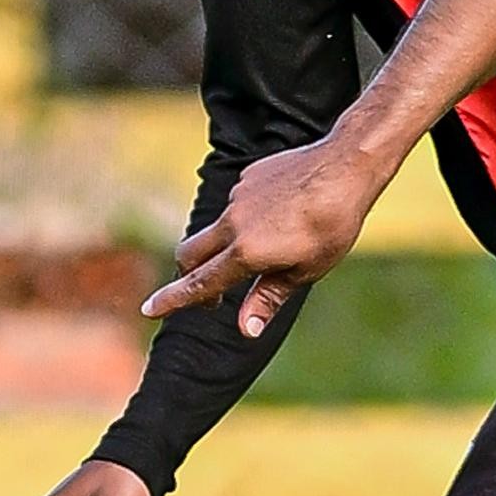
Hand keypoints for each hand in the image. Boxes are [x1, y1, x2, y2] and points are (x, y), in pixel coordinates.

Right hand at [142, 133, 383, 338]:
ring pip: (219, 229)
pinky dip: (251, 218)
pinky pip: (240, 205)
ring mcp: (238, 197)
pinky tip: (287, 213)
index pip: (200, 283)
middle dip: (188, 276)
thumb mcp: (307, 270)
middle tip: (212, 296)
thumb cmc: (333, 225)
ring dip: (231, 246)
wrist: (346, 166)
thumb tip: (245, 329)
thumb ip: (269, 297)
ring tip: (283, 241)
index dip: (173, 300)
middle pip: (190, 254)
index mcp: (247, 252)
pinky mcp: (249, 178)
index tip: (149, 310)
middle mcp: (234, 223)